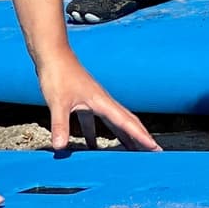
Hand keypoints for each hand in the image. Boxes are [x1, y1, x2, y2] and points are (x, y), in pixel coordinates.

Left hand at [38, 55, 161, 152]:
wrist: (53, 56)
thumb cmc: (58, 75)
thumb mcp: (58, 102)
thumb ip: (61, 125)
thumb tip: (60, 147)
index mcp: (102, 102)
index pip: (126, 122)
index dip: (141, 136)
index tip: (154, 147)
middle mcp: (102, 102)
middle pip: (127, 122)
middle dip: (141, 136)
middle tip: (155, 150)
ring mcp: (94, 102)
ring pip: (113, 123)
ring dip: (123, 137)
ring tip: (131, 151)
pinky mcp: (82, 103)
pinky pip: (94, 123)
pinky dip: (95, 135)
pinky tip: (91, 147)